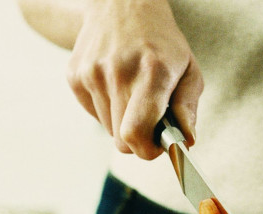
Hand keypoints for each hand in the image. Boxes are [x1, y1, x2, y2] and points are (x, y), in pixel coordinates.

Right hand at [67, 0, 202, 158]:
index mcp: (152, 72)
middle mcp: (118, 73)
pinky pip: (94, 114)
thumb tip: (186, 141)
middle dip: (138, 139)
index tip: (156, 146)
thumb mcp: (188, 69)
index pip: (135, 134)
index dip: (146, 150)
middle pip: (122, 140)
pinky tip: (115, 86)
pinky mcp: (75, 76)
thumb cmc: (161, 42)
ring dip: (122, 122)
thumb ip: (187, 108)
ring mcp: (92, 74)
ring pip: (108, 129)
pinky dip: (107, 109)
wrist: (121, 5)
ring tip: (132, 94)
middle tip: (149, 120)